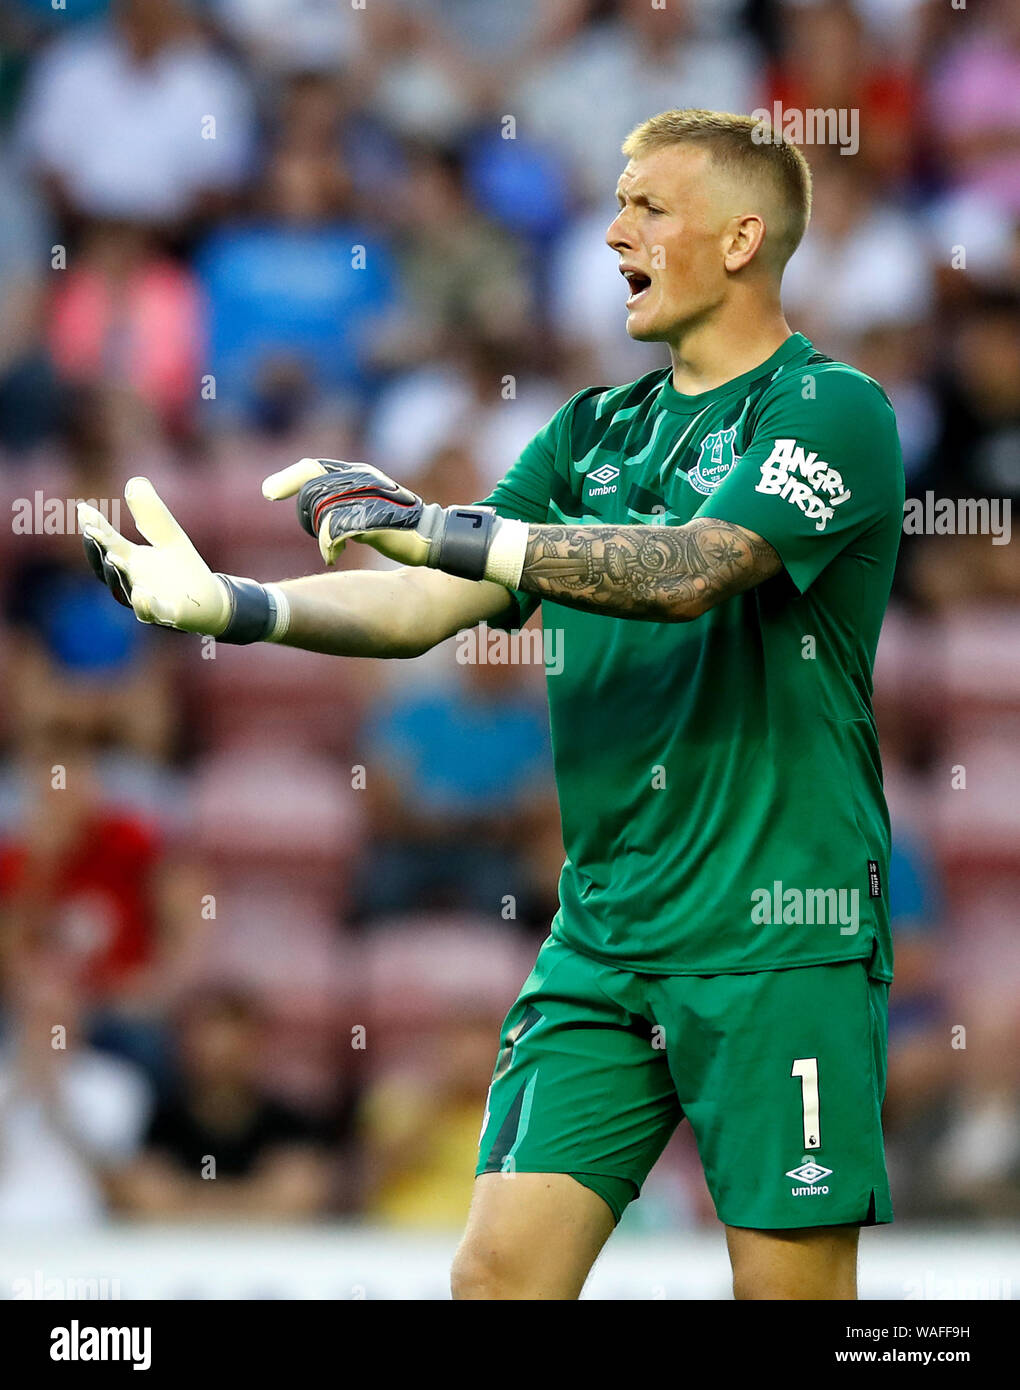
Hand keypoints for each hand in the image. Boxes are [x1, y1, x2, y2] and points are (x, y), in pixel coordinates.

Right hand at [79, 478, 229, 633]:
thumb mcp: (169, 536)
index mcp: (129, 560)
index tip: (85, 510)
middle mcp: (131, 581)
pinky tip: (143, 594)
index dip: (95, 529)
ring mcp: (146, 600)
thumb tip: (135, 481)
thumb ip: (152, 514)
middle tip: (93, 533)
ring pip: (125, 591)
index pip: (106, 544)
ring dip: (118, 575)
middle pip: (107, 569)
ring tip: (115, 558)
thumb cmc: (182, 568)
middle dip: (98, 552)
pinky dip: (145, 606)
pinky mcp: (166, 615)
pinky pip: (151, 613)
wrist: (210, 599)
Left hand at [263, 457, 529, 586]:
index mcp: (359, 474)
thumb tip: (312, 503)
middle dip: (305, 517)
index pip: (314, 466)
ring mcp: (368, 498)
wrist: (437, 538)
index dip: (289, 478)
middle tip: (319, 539)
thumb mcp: (367, 507)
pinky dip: (327, 546)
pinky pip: (334, 528)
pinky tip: (335, 558)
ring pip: (320, 510)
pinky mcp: (373, 519)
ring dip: (320, 535)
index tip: (269, 493)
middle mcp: (362, 480)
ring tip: (332, 550)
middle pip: (312, 491)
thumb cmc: (400, 527)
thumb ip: (342, 501)